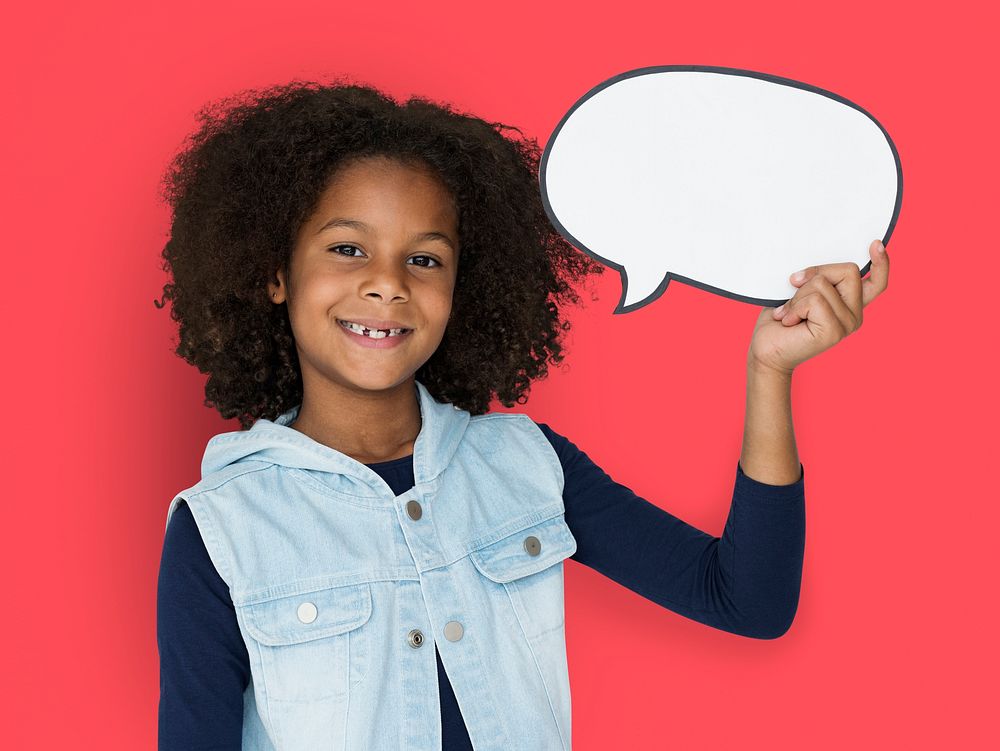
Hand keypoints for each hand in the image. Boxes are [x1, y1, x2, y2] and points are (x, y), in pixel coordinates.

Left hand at [748, 239, 889, 376]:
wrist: (766, 350)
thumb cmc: (781, 319)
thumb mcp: (801, 291)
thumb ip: (819, 279)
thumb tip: (820, 268)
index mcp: (850, 303)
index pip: (877, 282)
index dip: (881, 263)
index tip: (875, 244)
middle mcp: (855, 314)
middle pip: (847, 271)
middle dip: (815, 273)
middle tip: (793, 289)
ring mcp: (847, 324)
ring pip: (823, 283)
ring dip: (797, 295)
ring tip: (788, 312)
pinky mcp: (834, 332)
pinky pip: (814, 300)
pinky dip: (794, 306)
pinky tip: (788, 320)